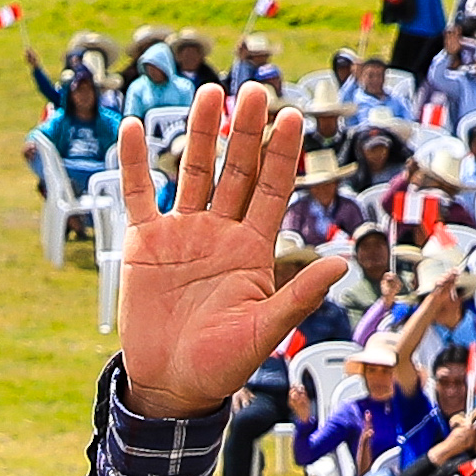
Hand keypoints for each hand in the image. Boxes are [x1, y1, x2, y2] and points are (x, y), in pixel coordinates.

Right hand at [106, 87, 358, 419]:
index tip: (293, 117)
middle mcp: (220, 232)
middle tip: (255, 91)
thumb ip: (299, 295)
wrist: (172, 384)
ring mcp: (182, 233)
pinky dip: (136, 163)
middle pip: (237, 170)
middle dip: (246, 131)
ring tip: (208, 95)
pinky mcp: (145, 243)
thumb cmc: (223, 364)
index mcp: (253, 248)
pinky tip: (136, 130)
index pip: (273, 189)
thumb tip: (340, 263)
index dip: (283, 154)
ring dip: (201, 134)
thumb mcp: (265, 330)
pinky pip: (139, 195)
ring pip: (193, 172)